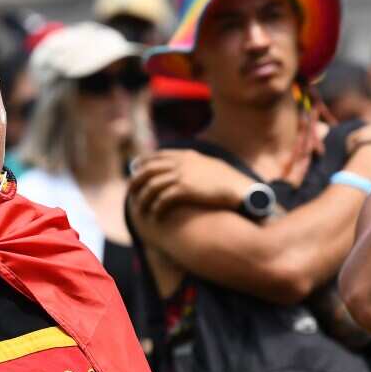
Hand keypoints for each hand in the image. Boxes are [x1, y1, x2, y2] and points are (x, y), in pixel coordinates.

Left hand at [129, 149, 248, 217]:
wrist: (240, 188)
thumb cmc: (227, 180)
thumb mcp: (208, 164)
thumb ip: (193, 163)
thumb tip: (185, 167)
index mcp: (186, 155)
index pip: (156, 156)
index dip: (142, 164)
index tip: (134, 172)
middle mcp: (181, 163)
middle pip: (148, 170)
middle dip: (136, 182)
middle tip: (130, 193)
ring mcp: (182, 176)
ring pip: (152, 186)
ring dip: (144, 199)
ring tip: (140, 209)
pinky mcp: (185, 190)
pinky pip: (163, 199)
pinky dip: (156, 208)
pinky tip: (155, 216)